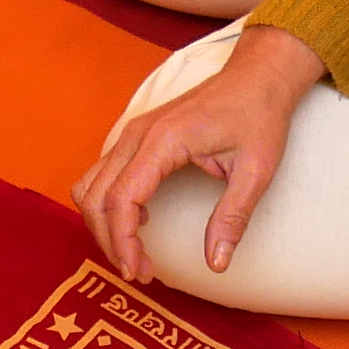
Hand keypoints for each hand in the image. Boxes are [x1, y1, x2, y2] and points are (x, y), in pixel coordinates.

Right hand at [70, 26, 318, 282]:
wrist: (258, 76)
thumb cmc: (258, 116)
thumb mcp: (255, 171)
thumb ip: (232, 217)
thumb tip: (217, 263)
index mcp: (162, 141)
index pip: (121, 199)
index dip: (123, 242)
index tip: (139, 271)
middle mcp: (137, 135)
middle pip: (95, 196)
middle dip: (110, 241)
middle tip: (140, 271)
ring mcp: (133, 132)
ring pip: (91, 185)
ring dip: (103, 223)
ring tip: (134, 253)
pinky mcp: (137, 136)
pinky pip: (103, 174)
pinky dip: (107, 204)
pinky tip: (140, 222)